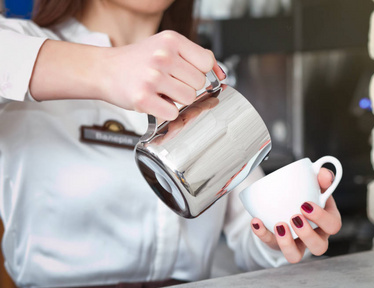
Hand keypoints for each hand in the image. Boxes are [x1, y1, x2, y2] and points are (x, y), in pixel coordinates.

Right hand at [101, 30, 224, 119]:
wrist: (104, 70)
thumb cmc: (138, 60)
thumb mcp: (167, 47)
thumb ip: (196, 57)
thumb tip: (222, 75)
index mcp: (171, 40)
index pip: (207, 62)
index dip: (199, 72)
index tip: (187, 74)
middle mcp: (162, 56)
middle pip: (199, 83)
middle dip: (187, 86)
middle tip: (168, 82)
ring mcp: (152, 77)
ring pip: (189, 99)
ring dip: (177, 100)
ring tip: (161, 91)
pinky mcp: (143, 98)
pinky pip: (173, 113)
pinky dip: (166, 111)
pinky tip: (154, 101)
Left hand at [250, 168, 341, 262]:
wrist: (289, 204)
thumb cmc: (308, 196)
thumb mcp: (317, 185)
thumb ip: (322, 177)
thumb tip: (324, 174)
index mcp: (327, 221)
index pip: (333, 225)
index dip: (322, 218)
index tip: (306, 204)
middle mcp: (315, 236)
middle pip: (319, 247)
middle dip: (307, 234)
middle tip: (295, 217)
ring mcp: (296, 243)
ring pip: (295, 256)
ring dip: (287, 244)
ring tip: (279, 225)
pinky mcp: (278, 244)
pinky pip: (270, 244)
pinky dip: (262, 233)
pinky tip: (256, 222)